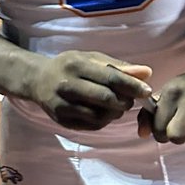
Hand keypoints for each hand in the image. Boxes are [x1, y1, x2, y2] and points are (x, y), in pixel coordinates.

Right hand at [27, 51, 152, 130]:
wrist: (38, 80)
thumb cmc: (70, 67)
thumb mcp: (92, 59)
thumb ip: (119, 66)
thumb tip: (147, 73)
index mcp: (76, 65)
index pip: (110, 78)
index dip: (132, 85)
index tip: (147, 90)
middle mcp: (67, 85)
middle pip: (106, 99)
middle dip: (125, 101)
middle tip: (130, 100)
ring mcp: (62, 105)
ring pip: (100, 116)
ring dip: (116, 113)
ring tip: (117, 105)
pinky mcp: (62, 120)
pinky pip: (92, 125)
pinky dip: (104, 120)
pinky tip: (104, 112)